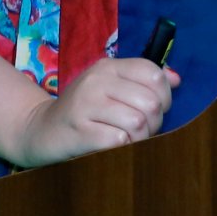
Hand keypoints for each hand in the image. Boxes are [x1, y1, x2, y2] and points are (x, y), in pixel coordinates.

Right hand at [15, 58, 180, 166]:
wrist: (39, 131)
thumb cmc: (84, 111)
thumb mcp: (110, 88)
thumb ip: (142, 81)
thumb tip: (177, 80)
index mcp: (108, 67)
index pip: (153, 73)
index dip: (165, 95)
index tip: (157, 109)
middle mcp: (97, 81)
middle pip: (151, 101)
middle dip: (155, 122)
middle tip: (143, 131)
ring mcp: (85, 105)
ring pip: (138, 122)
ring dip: (141, 138)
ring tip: (130, 140)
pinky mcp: (79, 131)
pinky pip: (119, 140)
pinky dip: (124, 148)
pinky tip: (115, 148)